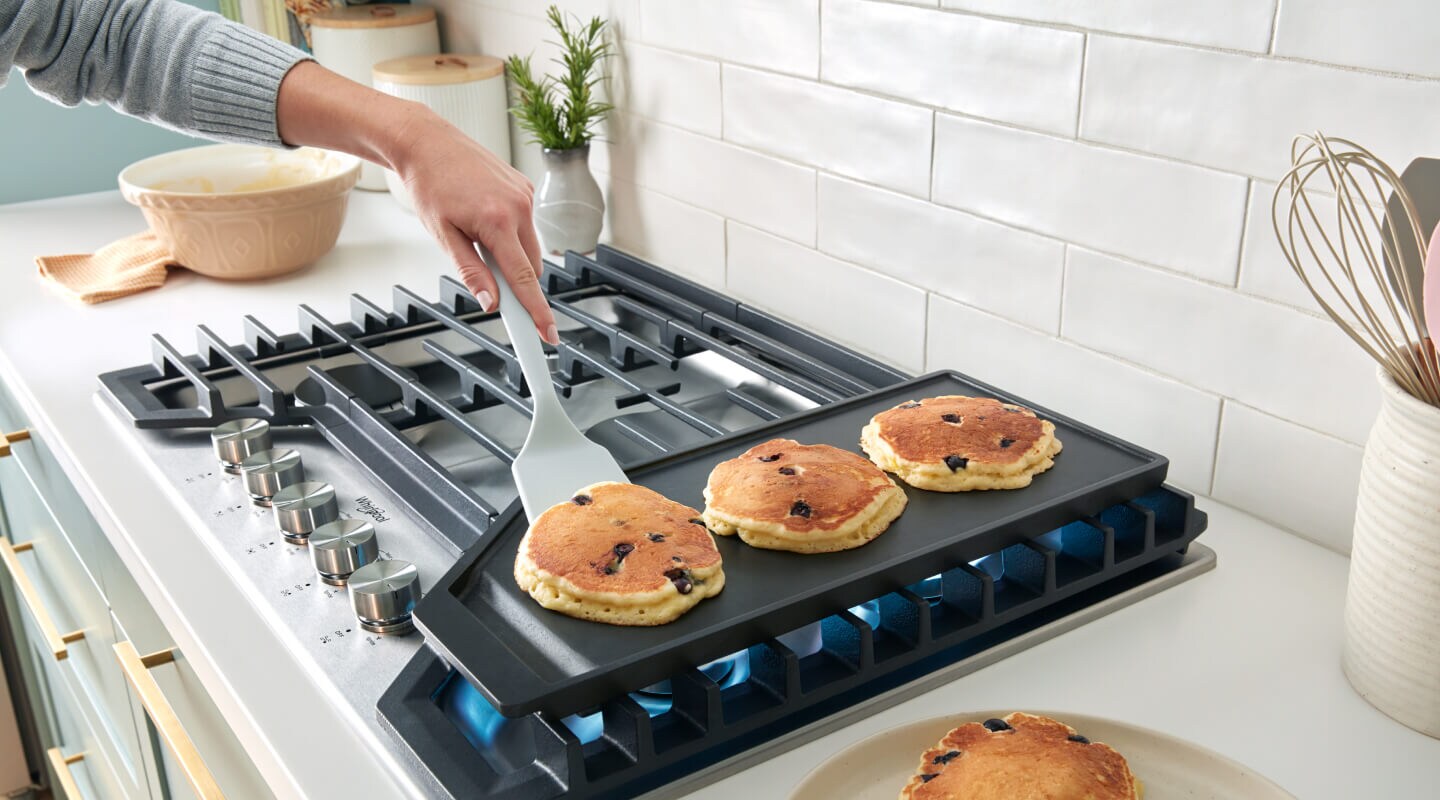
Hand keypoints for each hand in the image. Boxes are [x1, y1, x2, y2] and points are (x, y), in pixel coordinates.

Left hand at [275, 61, 557, 342]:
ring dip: (511, 254)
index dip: (537, 311)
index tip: (547, 333)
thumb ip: (470, 272)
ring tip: (476, 236)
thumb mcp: (443, 236)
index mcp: (498, 222)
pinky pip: (526, 224)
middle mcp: (519, 207)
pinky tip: (484, 217)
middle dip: (515, 280)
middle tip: (488, 279)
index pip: (525, 280)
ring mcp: (526, 195)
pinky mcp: (525, 187)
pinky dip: (512, 233)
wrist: (427, 142)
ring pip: (529, 246)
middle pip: (531, 266)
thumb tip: (490, 302)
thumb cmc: (429, 184)